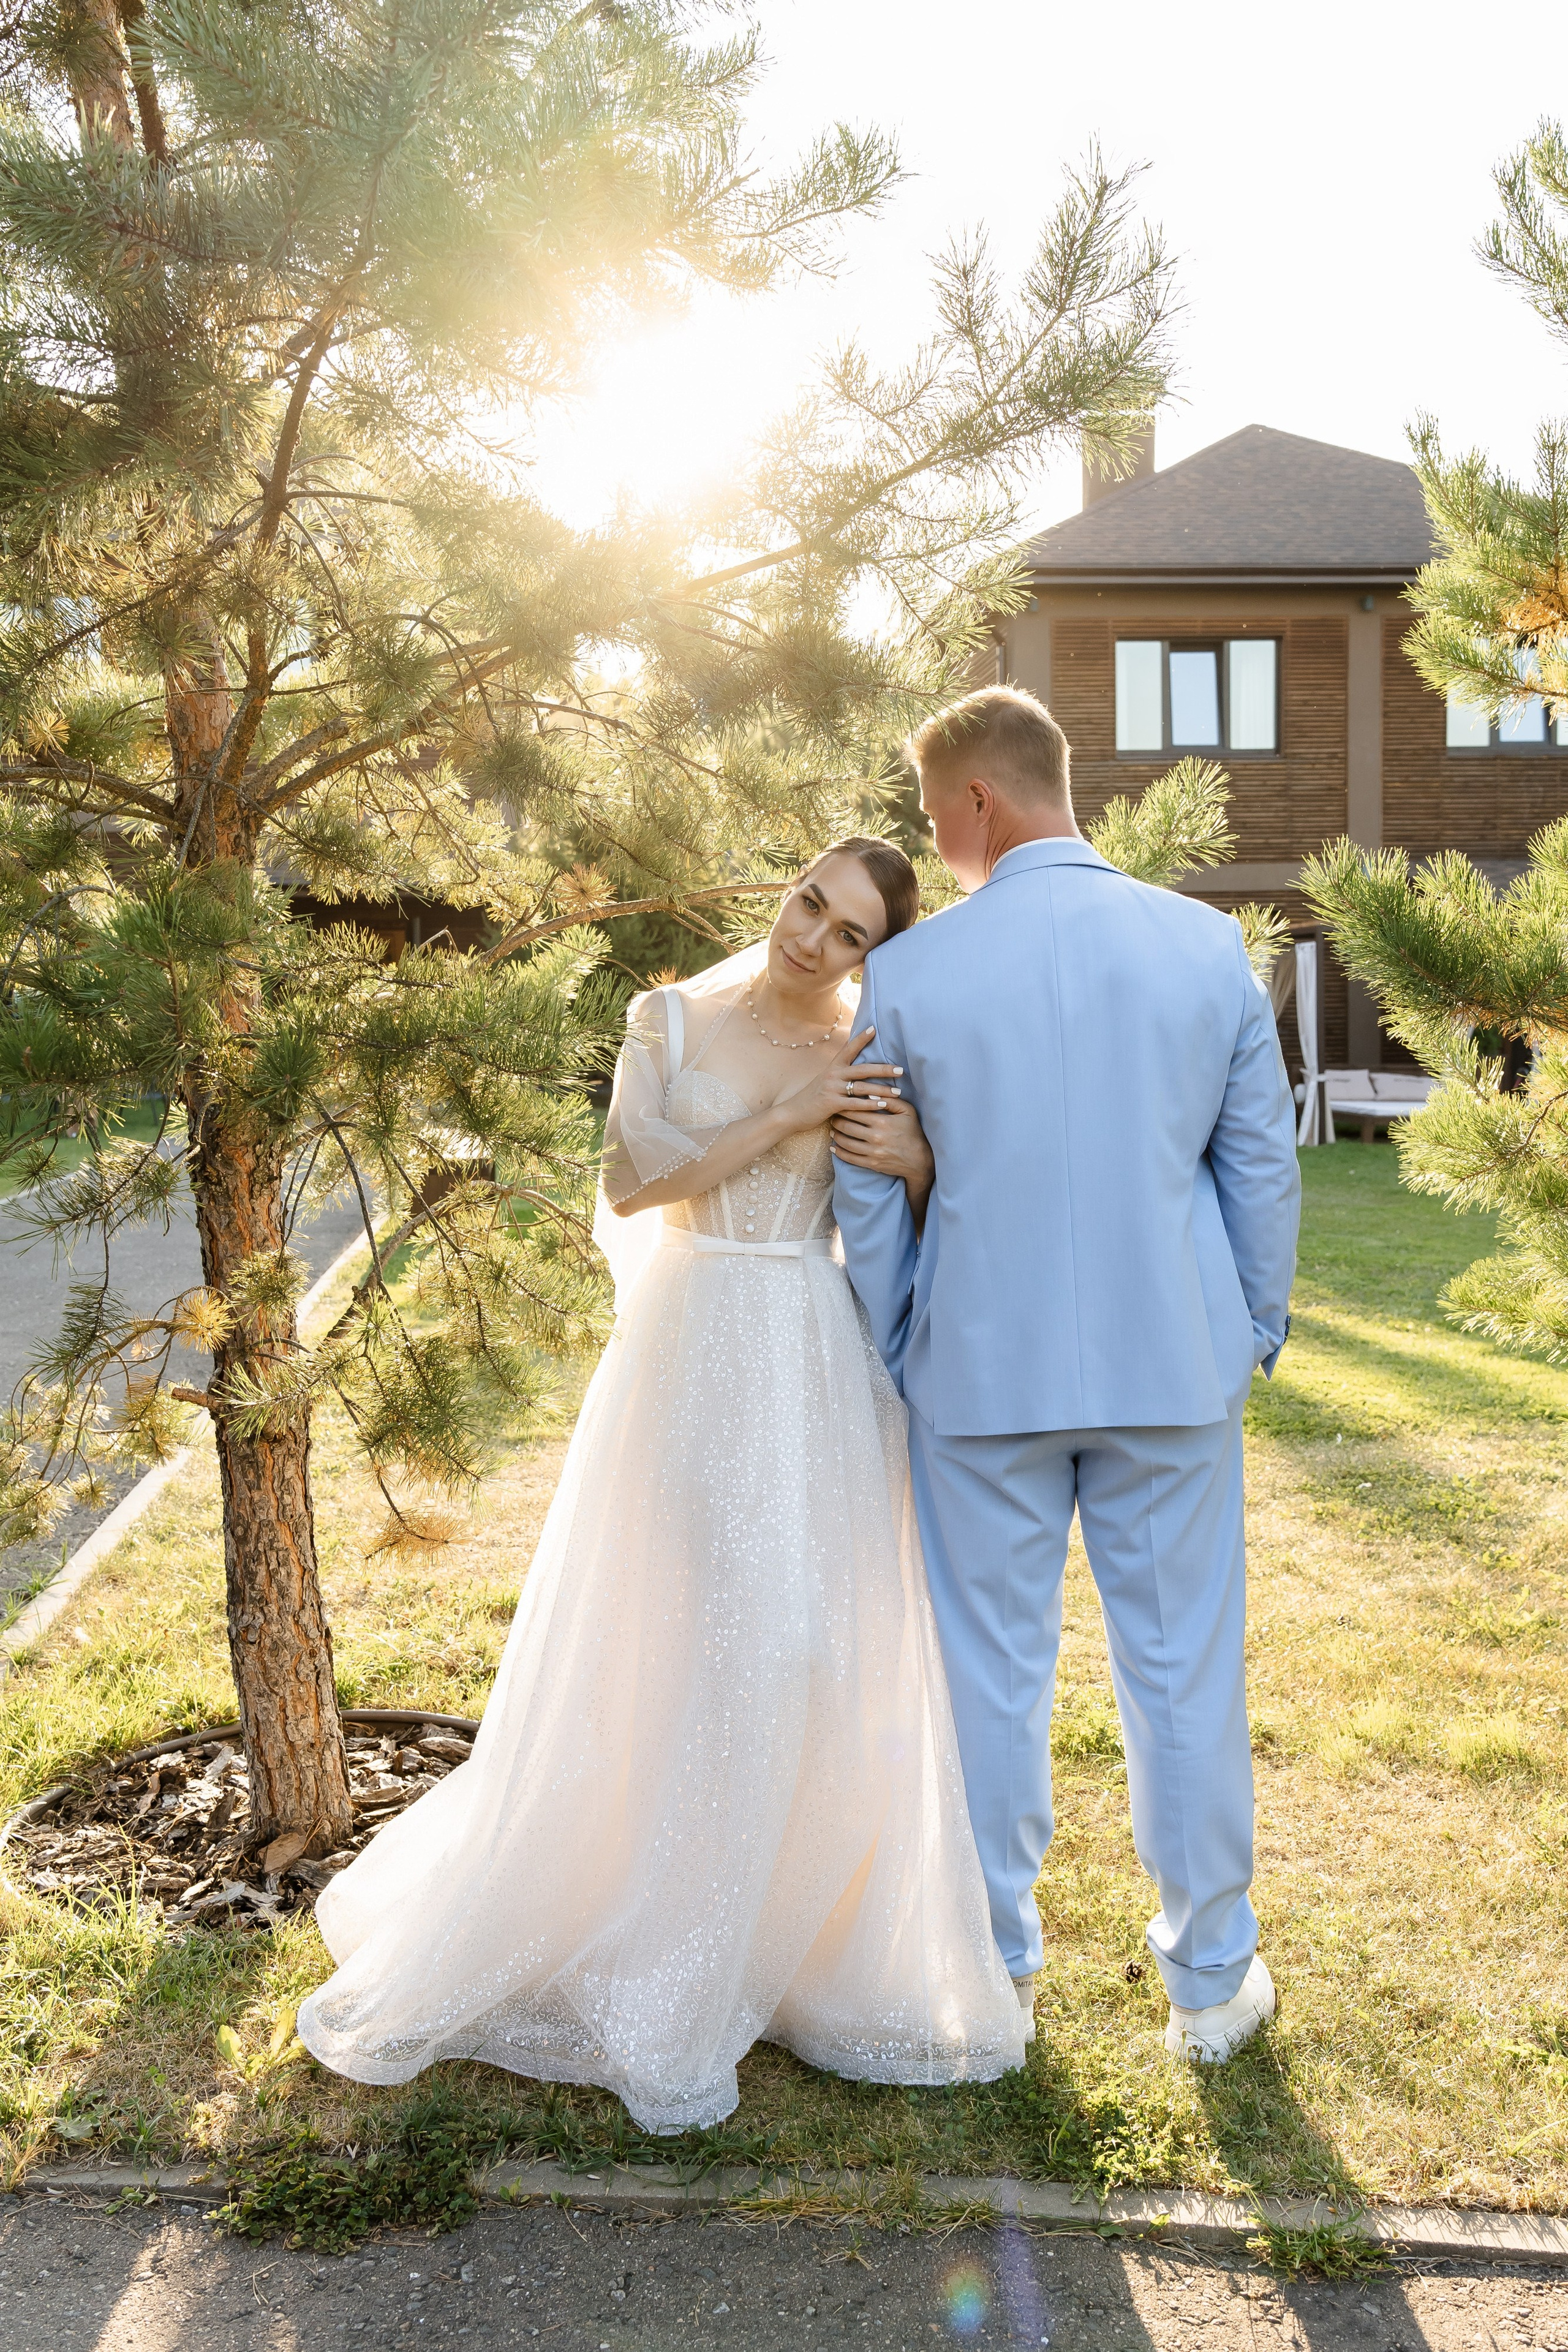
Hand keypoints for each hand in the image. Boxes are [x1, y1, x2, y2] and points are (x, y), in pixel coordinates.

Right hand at [774, 1029, 903, 1134]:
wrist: (792, 1113)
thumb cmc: (813, 1097)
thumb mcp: (826, 1081)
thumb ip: (841, 1074)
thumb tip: (857, 1068)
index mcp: (833, 1067)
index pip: (849, 1049)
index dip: (861, 1038)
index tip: (874, 1028)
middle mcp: (833, 1075)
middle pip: (863, 1069)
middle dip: (883, 1069)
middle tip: (901, 1069)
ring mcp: (832, 1089)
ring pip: (862, 1087)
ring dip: (881, 1090)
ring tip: (898, 1092)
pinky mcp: (831, 1104)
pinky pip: (855, 1104)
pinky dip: (870, 1105)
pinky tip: (883, 1106)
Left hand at [830, 1087, 934, 1226]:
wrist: (920, 1159)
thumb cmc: (913, 1131)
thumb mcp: (907, 1111)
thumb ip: (890, 1100)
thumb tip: (870, 1094)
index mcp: (882, 1121)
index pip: (855, 1110)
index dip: (844, 1105)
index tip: (839, 1102)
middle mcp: (875, 1137)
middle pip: (846, 1126)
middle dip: (836, 1119)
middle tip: (832, 1115)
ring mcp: (872, 1152)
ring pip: (845, 1142)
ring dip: (835, 1134)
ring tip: (832, 1129)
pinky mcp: (871, 1164)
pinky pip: (850, 1158)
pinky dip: (839, 1152)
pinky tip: (834, 1146)